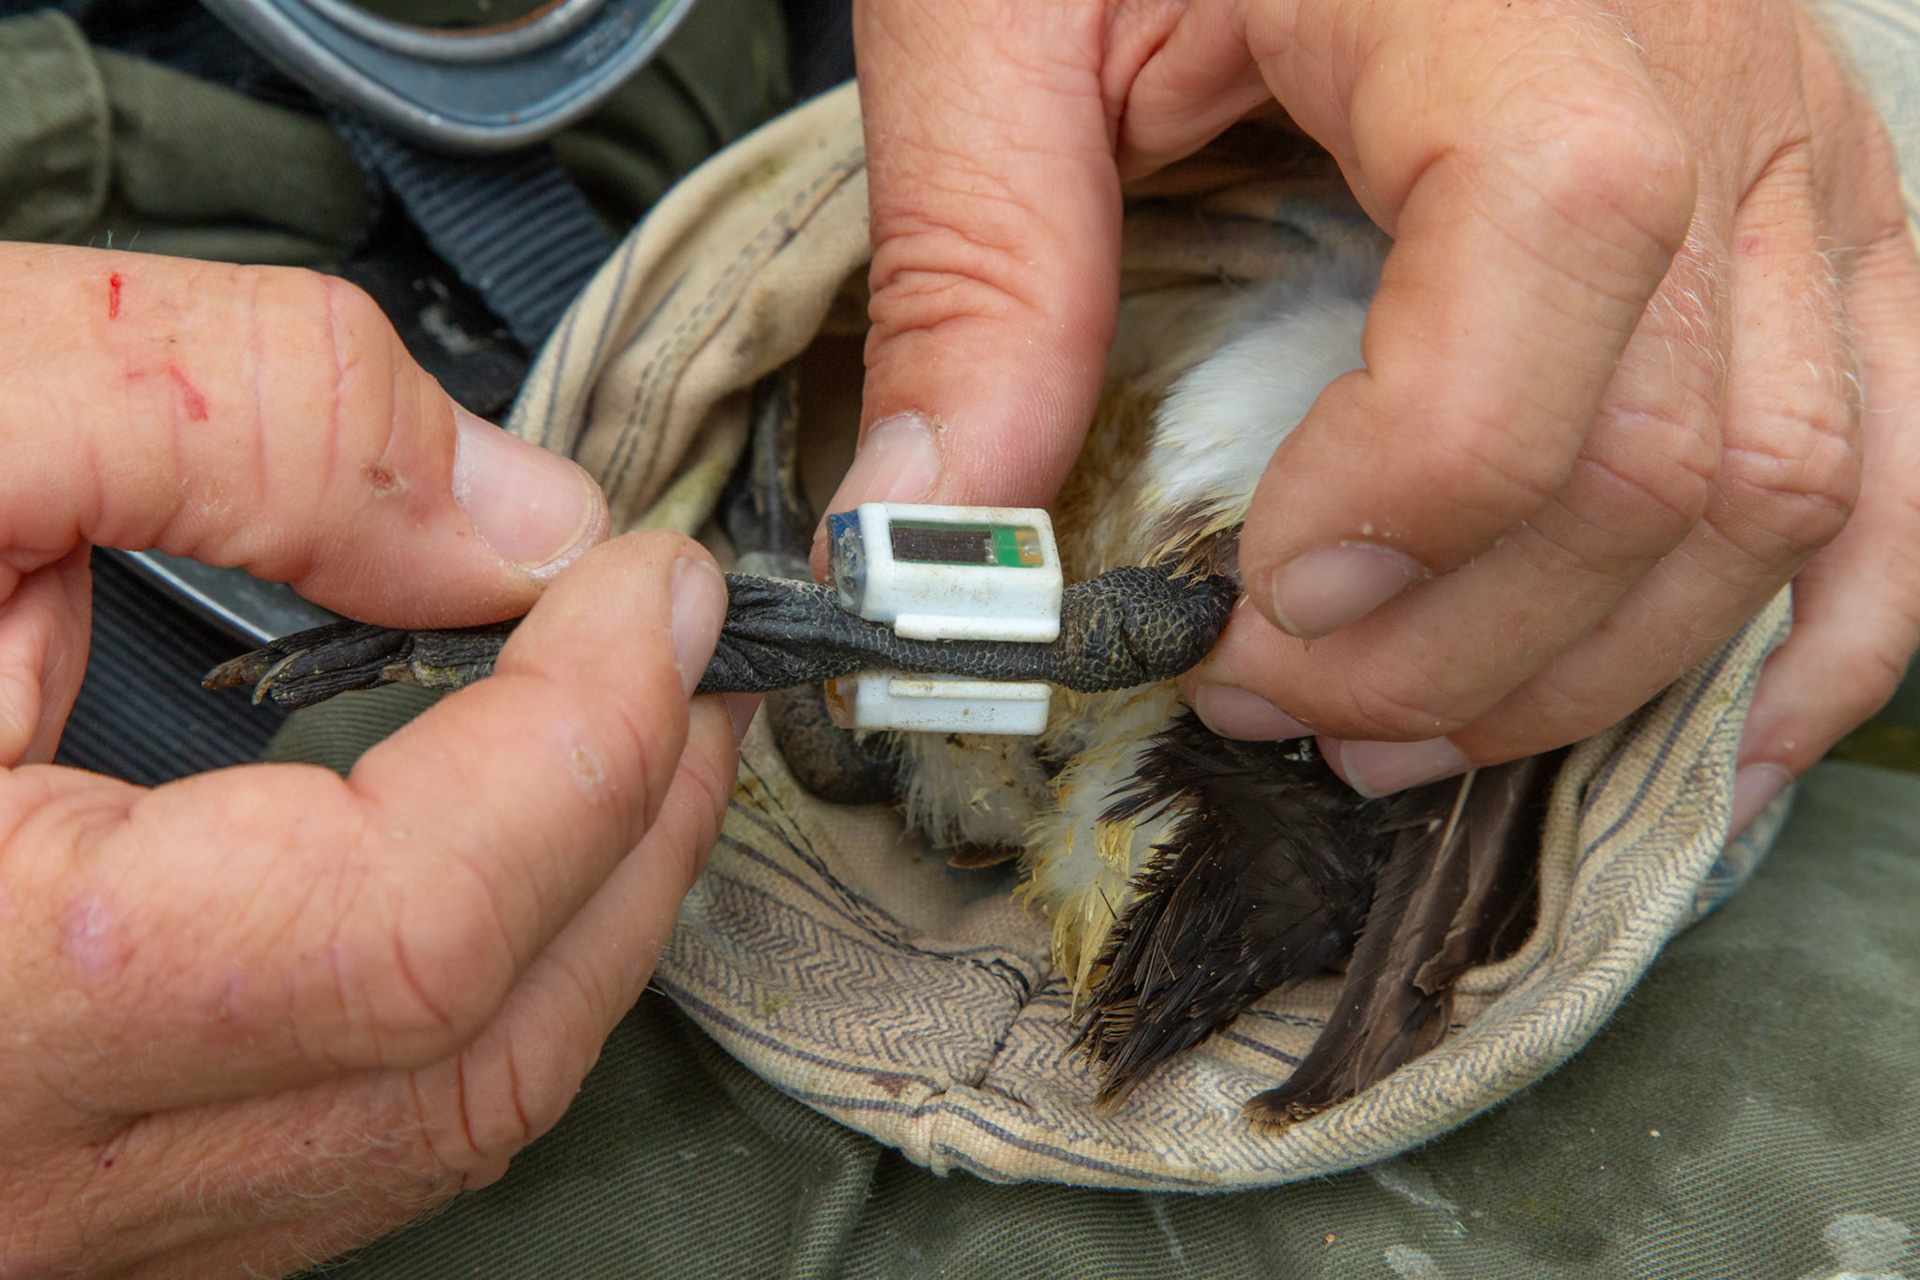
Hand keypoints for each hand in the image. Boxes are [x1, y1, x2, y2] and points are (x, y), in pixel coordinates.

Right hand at [0, 245, 738, 1274]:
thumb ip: (229, 425)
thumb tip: (508, 518)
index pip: (416, 920)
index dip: (592, 735)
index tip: (659, 587)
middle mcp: (16, 1164)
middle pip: (466, 1051)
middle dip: (631, 835)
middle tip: (684, 663)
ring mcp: (45, 1217)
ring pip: (425, 1124)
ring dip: (580, 921)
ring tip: (626, 744)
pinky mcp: (58, 1197)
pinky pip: (337, 1141)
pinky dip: (466, 992)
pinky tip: (488, 860)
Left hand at [841, 0, 1919, 823]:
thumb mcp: (1006, 17)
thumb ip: (973, 259)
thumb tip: (930, 520)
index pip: (1556, 238)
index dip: (1421, 479)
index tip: (1251, 596)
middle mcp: (1703, 67)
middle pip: (1668, 440)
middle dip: (1453, 646)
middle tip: (1267, 704)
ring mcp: (1794, 152)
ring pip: (1785, 488)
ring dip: (1591, 673)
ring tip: (1403, 740)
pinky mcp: (1824, 220)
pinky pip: (1895, 459)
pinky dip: (1822, 628)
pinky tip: (1717, 737)